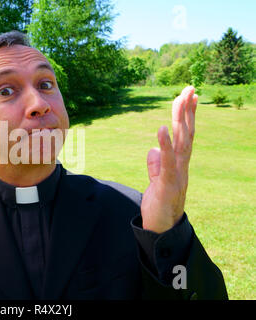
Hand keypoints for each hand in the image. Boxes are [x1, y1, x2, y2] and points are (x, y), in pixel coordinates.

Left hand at [141, 86, 197, 233]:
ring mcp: (176, 174)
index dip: (186, 116)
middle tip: (189, 88)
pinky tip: (162, 129)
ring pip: (180, 144)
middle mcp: (181, 166)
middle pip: (185, 134)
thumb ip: (156, 166)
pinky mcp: (167, 184)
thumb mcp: (156, 181)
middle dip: (187, 110)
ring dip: (180, 121)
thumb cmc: (160, 205)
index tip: (188, 96)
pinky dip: (165, 145)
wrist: (162, 230)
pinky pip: (167, 162)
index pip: (184, 135)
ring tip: (180, 100)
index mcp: (178, 163)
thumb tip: (152, 150)